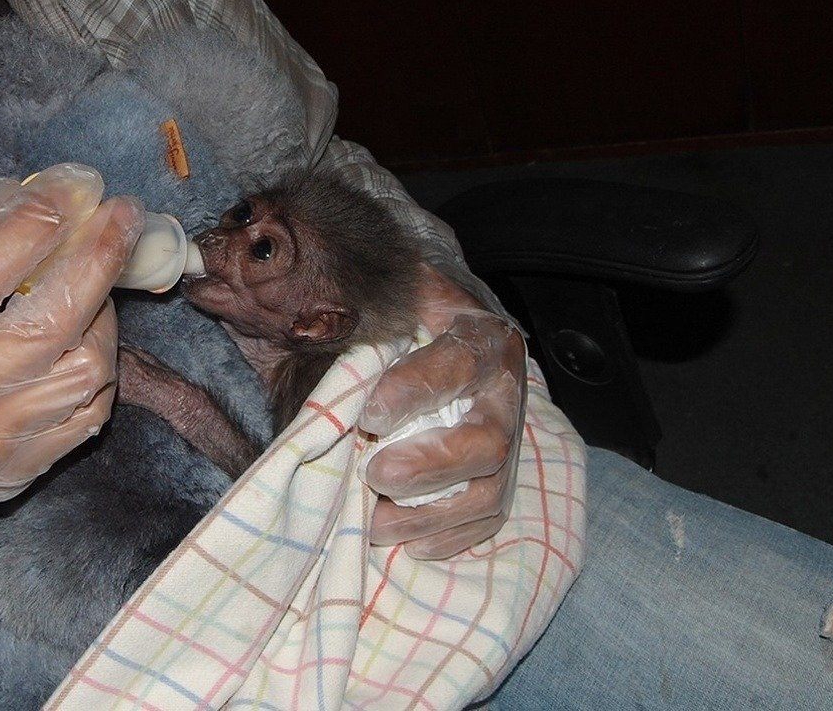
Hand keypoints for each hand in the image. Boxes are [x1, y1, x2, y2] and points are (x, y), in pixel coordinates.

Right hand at [0, 165, 142, 585]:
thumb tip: (11, 198)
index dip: (34, 222)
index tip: (68, 189)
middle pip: (50, 318)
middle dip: (98, 256)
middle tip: (121, 214)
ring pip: (84, 367)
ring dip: (104, 312)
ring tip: (98, 278)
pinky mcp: (21, 471)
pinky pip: (90, 412)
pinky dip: (100, 366)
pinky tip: (90, 335)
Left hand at [359, 264, 525, 559]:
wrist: (454, 337)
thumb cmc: (414, 317)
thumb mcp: (403, 292)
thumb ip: (373, 304)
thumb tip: (321, 318)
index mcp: (485, 339)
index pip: (459, 365)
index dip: (417, 391)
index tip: (369, 413)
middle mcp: (506, 395)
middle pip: (488, 443)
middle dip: (429, 466)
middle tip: (374, 473)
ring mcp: (511, 445)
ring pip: (488, 494)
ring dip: (430, 516)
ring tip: (377, 521)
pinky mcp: (502, 483)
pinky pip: (486, 522)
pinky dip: (445, 537)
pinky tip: (407, 540)